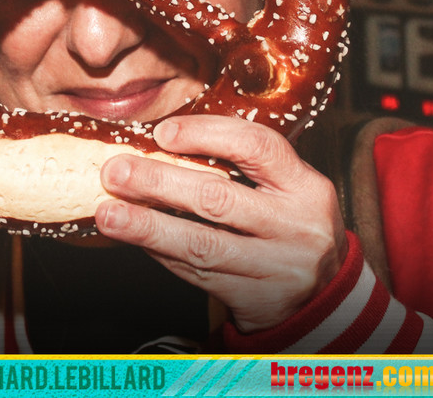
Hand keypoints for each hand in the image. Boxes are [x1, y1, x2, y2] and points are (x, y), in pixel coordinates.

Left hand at [95, 114, 347, 332]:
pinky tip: (134, 237)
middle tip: (115, 171)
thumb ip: (239, 167)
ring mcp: (275, 267)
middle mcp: (295, 226)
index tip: (162, 133)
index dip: (205, 134)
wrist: (323, 296)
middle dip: (159, 181)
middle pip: (218, 198)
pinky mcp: (252, 299)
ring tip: (109, 214)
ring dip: (147, 226)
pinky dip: (161, 252)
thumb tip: (159, 146)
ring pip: (201, 244)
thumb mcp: (285, 189)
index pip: (257, 146)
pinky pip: (196, 272)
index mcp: (305, 186)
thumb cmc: (289, 225)